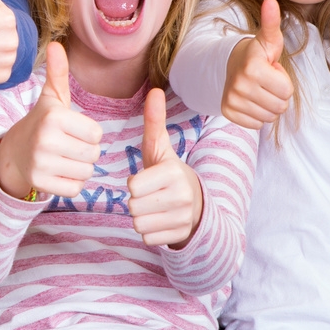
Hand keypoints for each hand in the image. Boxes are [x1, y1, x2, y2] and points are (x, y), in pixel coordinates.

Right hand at [0, 43, 101, 200]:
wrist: (14, 151)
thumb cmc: (42, 122)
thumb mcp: (51, 98)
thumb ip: (58, 73)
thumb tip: (56, 44)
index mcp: (54, 117)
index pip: (96, 134)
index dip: (88, 133)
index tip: (72, 130)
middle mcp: (46, 139)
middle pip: (94, 154)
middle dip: (86, 152)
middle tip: (67, 146)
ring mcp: (41, 163)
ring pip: (86, 172)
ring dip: (79, 168)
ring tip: (63, 158)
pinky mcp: (40, 183)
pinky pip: (75, 188)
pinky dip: (71, 183)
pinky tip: (58, 172)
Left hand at [127, 87, 203, 248]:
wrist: (197, 204)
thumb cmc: (168, 173)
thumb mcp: (160, 149)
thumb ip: (154, 122)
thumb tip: (155, 91)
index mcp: (173, 172)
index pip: (132, 186)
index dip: (134, 184)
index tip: (148, 180)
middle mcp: (181, 196)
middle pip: (133, 207)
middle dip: (137, 202)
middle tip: (151, 195)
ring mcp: (183, 218)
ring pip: (138, 224)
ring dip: (142, 218)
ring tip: (155, 207)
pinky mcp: (180, 235)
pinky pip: (147, 238)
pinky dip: (150, 232)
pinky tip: (161, 221)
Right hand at [222, 0, 290, 128]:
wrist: (232, 64)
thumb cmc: (258, 53)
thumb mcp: (269, 39)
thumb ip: (271, 22)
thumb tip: (271, 1)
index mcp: (252, 68)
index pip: (287, 91)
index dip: (283, 81)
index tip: (272, 70)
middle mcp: (239, 85)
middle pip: (280, 107)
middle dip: (278, 95)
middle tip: (267, 81)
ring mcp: (231, 100)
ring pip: (269, 117)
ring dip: (268, 105)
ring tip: (260, 89)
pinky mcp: (227, 111)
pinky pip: (256, 124)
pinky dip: (257, 114)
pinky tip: (251, 99)